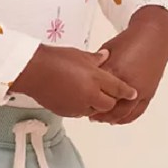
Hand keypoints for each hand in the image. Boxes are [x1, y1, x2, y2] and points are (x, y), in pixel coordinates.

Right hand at [12, 45, 137, 117]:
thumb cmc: (54, 60)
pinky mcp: (66, 112)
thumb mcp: (79, 55)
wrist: (34, 72)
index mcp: (95, 79)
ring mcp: (77, 106)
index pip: (118, 88)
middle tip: (110, 95)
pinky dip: (82, 107)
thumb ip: (96, 59)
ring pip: (94, 111)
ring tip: (90, 96)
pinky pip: (79, 112)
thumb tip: (105, 58)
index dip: (127, 92)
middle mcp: (89, 95)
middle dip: (111, 101)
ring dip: (95, 105)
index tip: (133, 94)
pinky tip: (77, 98)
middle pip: (108, 105)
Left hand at [91, 6, 167, 124]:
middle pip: (109, 105)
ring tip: (101, 119)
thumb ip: (97, 65)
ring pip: (123, 112)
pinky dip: (126, 119)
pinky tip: (117, 120)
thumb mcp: (108, 50)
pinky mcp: (148, 92)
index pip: (98, 91)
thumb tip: (84, 74)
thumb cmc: (131, 40)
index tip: (80, 102)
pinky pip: (137, 111)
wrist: (154, 35)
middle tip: (89, 114)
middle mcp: (129, 82)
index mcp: (116, 70)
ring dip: (110, 118)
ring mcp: (140, 89)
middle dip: (98, 112)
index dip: (88, 99)